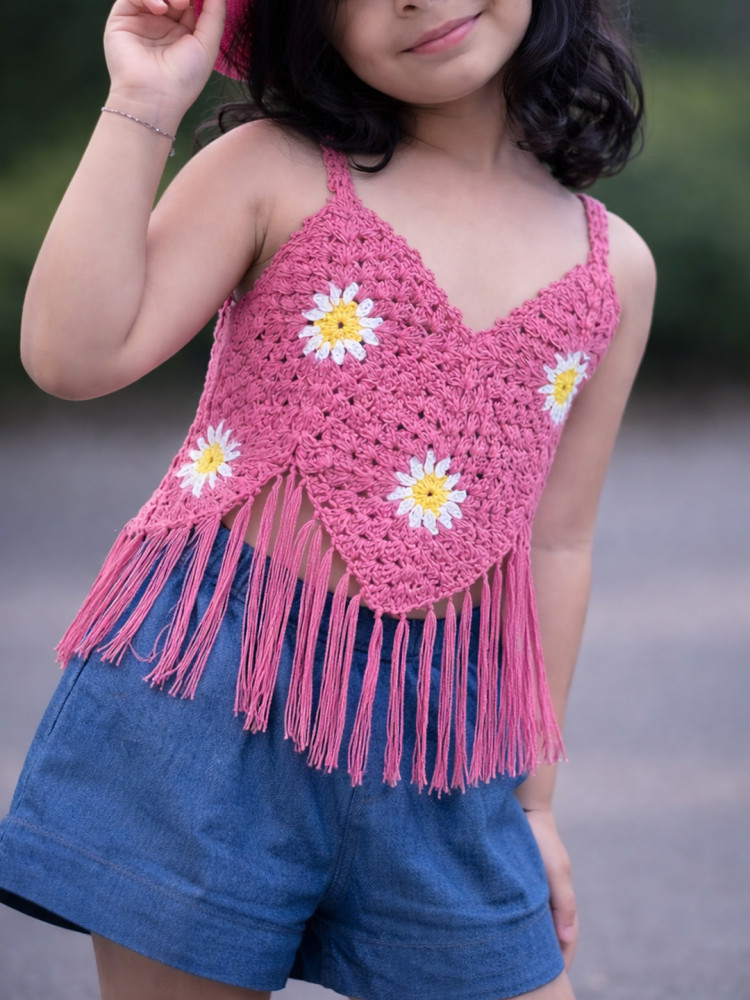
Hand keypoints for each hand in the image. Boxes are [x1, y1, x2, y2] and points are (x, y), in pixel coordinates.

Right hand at [104, 0, 225, 118]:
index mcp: (183, 30)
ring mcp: (142, 19)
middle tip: (189, 0)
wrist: (154, 97)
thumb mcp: (208, 44)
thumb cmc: (183, 78)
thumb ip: (215, 12)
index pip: (191, 0)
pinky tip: (161, 9)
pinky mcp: (122, 17)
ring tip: (180, 3)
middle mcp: (162, 23)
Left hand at [524, 808, 578, 968]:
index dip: (561, 961)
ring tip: (512, 965)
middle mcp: (546, 899)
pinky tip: (497, 935)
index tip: (553, 980)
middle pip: (548, 938)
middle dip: (543, 958)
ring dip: (526, 944)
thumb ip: (564, 903)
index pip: (566, 940)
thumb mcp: (556, 871)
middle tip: (530, 980)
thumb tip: (566, 941)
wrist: (521, 808)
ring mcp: (531, 892)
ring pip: (531, 927)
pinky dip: (512, 926)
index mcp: (561, 899)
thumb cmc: (541, 839)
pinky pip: (514, 911)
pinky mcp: (513, 884)